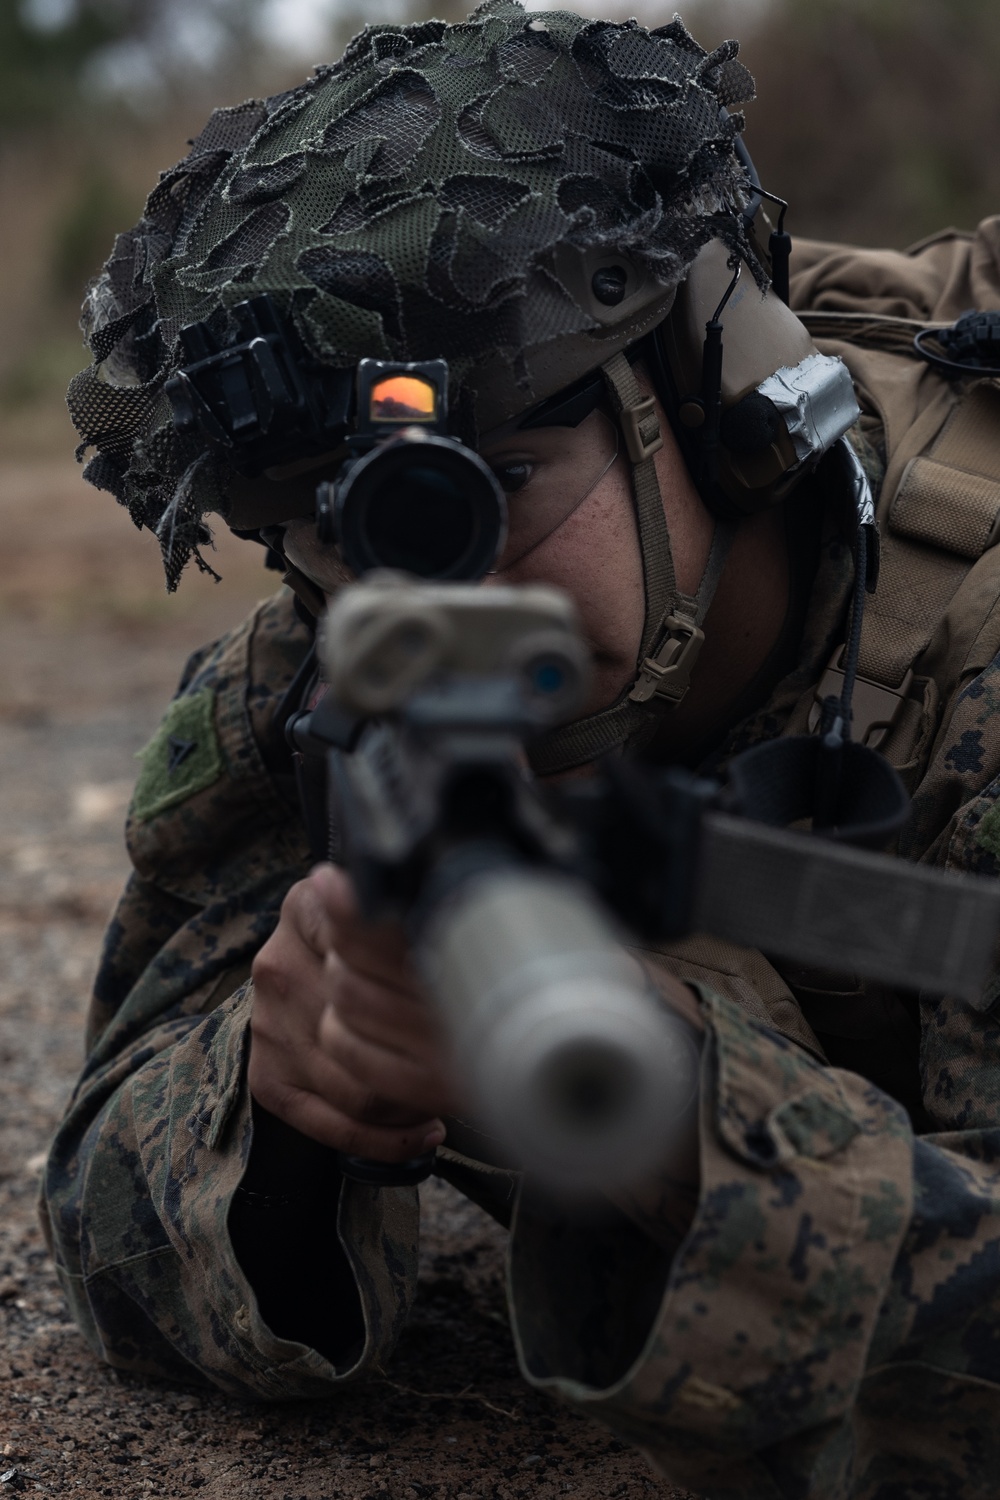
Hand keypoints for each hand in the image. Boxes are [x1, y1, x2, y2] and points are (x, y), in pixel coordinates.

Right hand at [249, 864, 457, 1161]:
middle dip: (429, 1054)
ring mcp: (269, 1025)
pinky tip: (422, 1132)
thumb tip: (464, 938)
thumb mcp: (384, 901)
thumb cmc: (362, 934)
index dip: (429, 984)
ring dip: (414, 1101)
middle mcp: (280, 965)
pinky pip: (331, 1125)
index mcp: (309, 907)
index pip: (375, 948)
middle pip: (370, 1029)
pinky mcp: (267, 1075)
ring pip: (357, 1087)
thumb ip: (410, 909)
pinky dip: (384, 1139)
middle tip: (472, 1062)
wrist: (301, 962)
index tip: (469, 1004)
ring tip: (452, 1094)